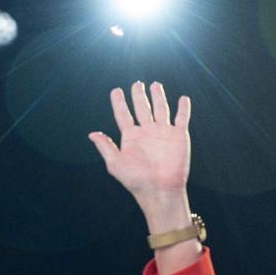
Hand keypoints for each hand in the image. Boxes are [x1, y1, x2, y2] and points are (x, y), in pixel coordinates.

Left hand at [87, 80, 191, 209]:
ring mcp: (163, 133)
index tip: (116, 91)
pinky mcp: (178, 136)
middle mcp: (146, 132)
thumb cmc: (136, 180)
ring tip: (155, 85)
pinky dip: (183, 108)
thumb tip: (91, 134)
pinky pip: (182, 118)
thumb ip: (105, 147)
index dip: (119, 102)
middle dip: (139, 95)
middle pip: (142, 108)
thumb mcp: (115, 164)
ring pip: (161, 109)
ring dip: (158, 96)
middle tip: (137, 84)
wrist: (160, 190)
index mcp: (131, 137)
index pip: (123, 115)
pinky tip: (182, 98)